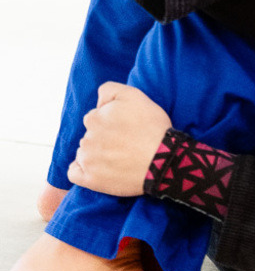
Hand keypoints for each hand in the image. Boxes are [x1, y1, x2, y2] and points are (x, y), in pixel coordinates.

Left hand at [68, 82, 171, 196]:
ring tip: (119, 156)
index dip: (111, 121)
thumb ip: (110, 90)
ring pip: (84, 152)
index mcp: (94, 118)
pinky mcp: (90, 179)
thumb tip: (98, 101)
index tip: (125, 127)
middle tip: (125, 142)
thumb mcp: (135, 96)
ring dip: (96, 153)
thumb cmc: (152, 127)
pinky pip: (75, 173)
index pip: (95, 117)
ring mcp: (87, 160)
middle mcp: (86, 138)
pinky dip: (82, 170)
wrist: (164, 160)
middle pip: (90, 135)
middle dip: (103, 137)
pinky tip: (98, 168)